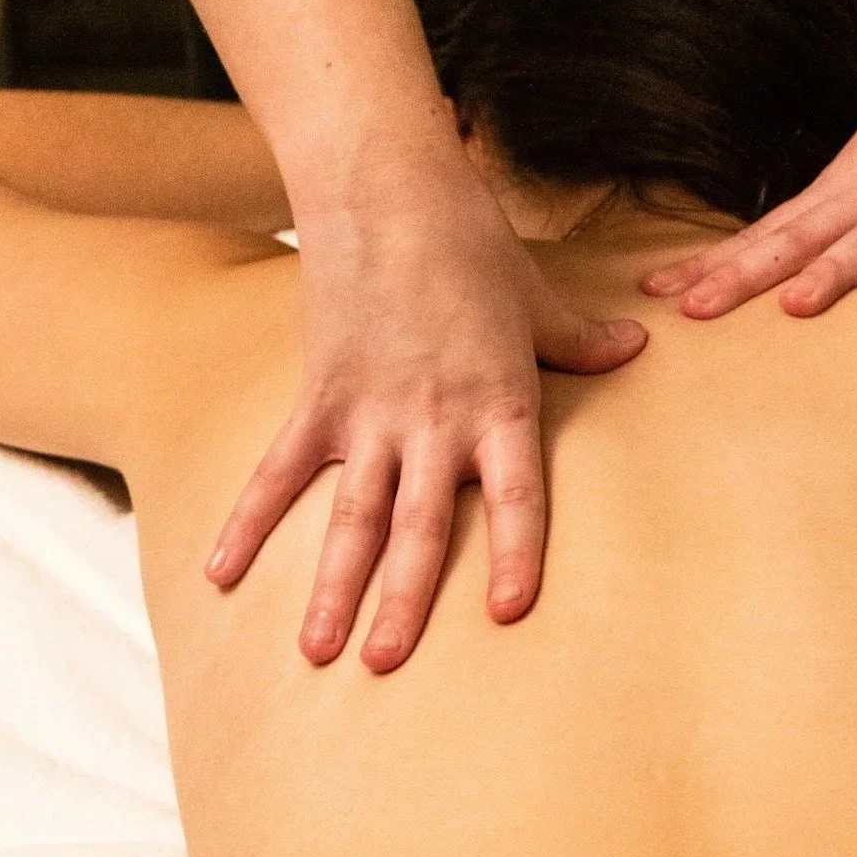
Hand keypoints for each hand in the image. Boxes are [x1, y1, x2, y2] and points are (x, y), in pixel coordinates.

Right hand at [205, 150, 646, 671]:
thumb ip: (582, 339)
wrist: (388, 191)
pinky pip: (278, 469)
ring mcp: (368, 411)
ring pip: (350, 513)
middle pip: (420, 524)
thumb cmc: (471, 244)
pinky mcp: (318, 395)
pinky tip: (220, 573)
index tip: (506, 612)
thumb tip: (636, 347)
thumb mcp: (538, 298)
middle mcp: (434, 419)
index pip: (515, 492)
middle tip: (386, 666)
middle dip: (404, 599)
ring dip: (332, 583)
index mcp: (499, 400)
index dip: (513, 552)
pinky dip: (249, 520)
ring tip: (317, 651)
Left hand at [643, 19, 856, 324]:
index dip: (711, 264)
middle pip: (795, 240)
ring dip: (835, 272)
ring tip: (796, 309)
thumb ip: (843, 212)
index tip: (654, 291)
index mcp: (840, 187)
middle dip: (740, 277)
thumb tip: (801, 261)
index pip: (763, 233)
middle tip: (688, 311)